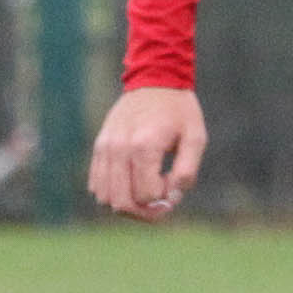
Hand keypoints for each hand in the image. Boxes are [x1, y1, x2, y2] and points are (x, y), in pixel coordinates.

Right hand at [91, 86, 205, 221]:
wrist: (154, 79)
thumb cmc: (179, 110)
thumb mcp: (196, 138)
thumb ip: (187, 171)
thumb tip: (171, 197)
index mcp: (144, 146)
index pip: (146, 196)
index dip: (164, 200)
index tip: (174, 184)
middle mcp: (119, 148)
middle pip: (121, 203)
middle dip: (143, 212)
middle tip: (159, 202)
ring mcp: (105, 148)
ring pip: (105, 198)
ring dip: (126, 204)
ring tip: (144, 190)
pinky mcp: (98, 147)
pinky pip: (96, 185)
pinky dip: (112, 193)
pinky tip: (130, 181)